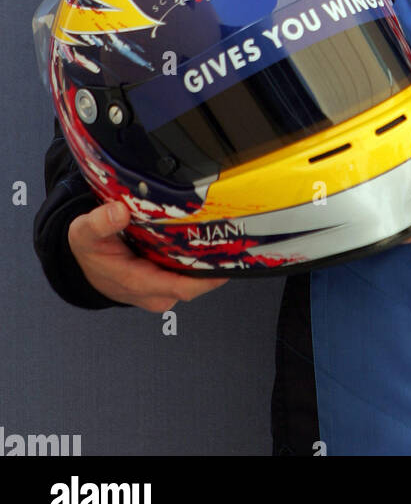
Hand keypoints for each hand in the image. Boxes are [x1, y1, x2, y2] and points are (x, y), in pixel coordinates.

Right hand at [68, 201, 227, 311]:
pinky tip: (211, 240)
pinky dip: (201, 260)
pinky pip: (190, 274)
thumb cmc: (89, 250)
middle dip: (214, 264)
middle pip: (195, 284)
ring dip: (210, 262)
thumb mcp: (84, 233)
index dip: (207, 277)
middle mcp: (154, 292)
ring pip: (195, 280)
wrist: (87, 262)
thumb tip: (119, 211)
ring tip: (227, 234)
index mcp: (136, 283)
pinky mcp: (166, 283)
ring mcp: (162, 290)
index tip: (226, 259)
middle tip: (234, 236)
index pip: (180, 287)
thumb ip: (99, 222)